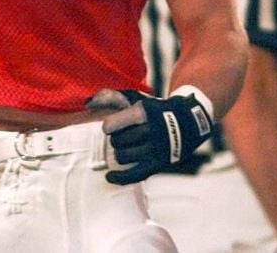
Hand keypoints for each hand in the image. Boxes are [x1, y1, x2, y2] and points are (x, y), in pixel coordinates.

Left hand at [88, 87, 212, 184]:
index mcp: (143, 112)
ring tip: (126, 147)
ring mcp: (156, 149)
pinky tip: (109, 177)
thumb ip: (112, 97)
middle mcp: (151, 130)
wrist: (189, 122)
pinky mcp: (159, 164)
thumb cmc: (155, 110)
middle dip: (116, 139)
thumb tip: (87, 102)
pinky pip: (135, 175)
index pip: (112, 125)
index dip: (109, 127)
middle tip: (123, 136)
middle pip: (117, 141)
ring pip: (123, 157)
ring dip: (120, 153)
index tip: (110, 127)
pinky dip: (120, 178)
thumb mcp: (138, 99)